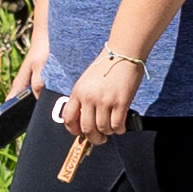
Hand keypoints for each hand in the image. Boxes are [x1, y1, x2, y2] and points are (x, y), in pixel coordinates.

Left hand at [56, 46, 139, 163]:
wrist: (123, 52)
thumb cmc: (107, 65)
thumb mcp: (87, 80)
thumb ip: (84, 97)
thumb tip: (86, 118)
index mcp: (78, 91)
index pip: (68, 118)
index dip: (73, 130)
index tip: (80, 133)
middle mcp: (89, 97)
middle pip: (86, 128)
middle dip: (94, 138)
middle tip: (100, 139)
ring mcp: (105, 100)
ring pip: (103, 129)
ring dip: (108, 133)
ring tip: (111, 129)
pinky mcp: (120, 102)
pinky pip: (117, 124)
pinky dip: (119, 129)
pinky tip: (121, 126)